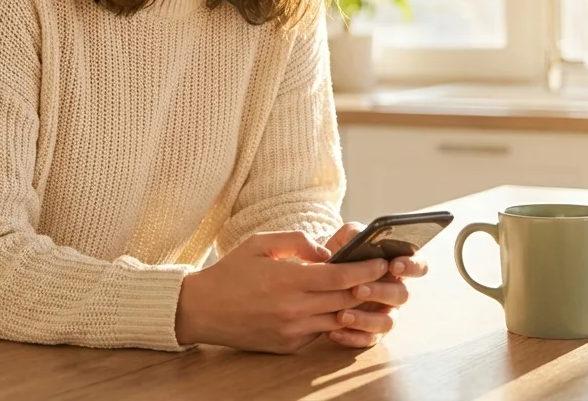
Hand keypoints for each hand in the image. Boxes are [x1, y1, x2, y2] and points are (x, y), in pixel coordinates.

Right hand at [174, 231, 389, 353]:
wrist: (202, 310)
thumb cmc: (230, 272)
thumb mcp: (259, 243)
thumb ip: (297, 241)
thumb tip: (327, 253)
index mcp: (287, 280)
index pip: (341, 277)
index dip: (366, 269)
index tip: (382, 262)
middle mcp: (293, 309)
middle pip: (346, 300)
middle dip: (369, 287)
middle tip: (386, 276)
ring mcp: (292, 331)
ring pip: (338, 319)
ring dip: (356, 307)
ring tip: (368, 292)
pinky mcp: (289, 346)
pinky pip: (321, 332)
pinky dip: (332, 320)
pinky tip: (338, 308)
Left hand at [321, 221, 430, 348]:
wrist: (319, 281)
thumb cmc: (340, 257)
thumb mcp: (343, 240)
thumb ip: (351, 234)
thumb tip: (355, 239)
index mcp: (396, 266)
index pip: (418, 265)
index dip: (411, 266)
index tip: (394, 265)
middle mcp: (396, 291)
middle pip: (402, 295)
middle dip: (381, 292)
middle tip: (358, 289)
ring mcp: (386, 313)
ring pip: (388, 322)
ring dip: (366, 319)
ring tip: (342, 315)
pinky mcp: (372, 332)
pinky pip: (369, 340)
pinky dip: (352, 337)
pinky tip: (334, 332)